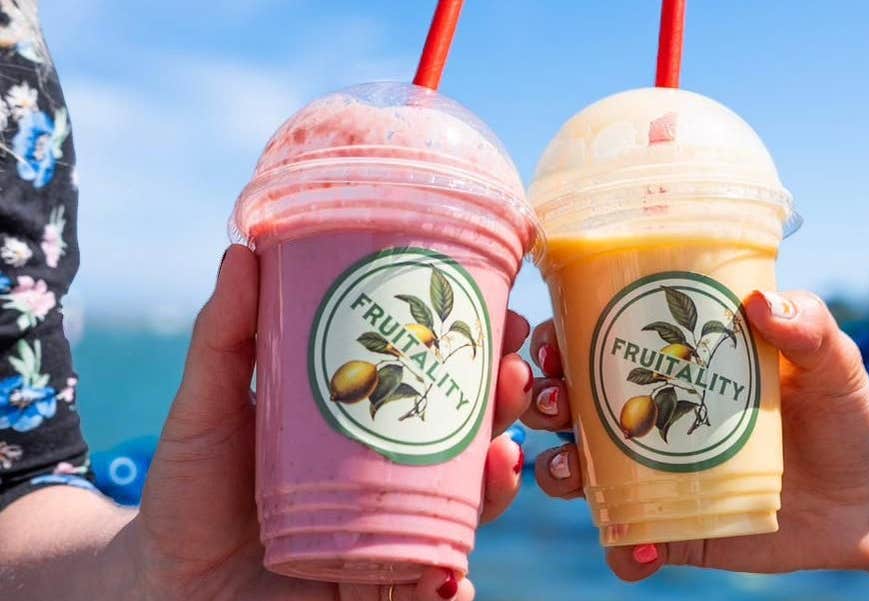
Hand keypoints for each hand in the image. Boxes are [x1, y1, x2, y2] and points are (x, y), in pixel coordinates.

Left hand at [135, 245, 533, 600]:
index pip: (436, 382)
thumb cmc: (189, 493)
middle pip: (468, 437)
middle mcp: (389, 477)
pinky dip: (450, 586)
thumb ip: (225, 336)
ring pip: (467, 507)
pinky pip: (429, 589)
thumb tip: (241, 250)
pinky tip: (453, 575)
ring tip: (503, 453)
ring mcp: (391, 533)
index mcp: (363, 426)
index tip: (504, 315)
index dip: (478, 352)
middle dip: (504, 405)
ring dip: (498, 482)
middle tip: (515, 372)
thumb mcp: (209, 407)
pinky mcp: (380, 590)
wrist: (166, 586)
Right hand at [524, 290, 868, 579]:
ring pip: (582, 473)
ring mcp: (659, 477)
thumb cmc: (847, 415)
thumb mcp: (834, 364)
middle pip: (572, 406)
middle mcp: (654, 419)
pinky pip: (629, 545)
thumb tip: (761, 303)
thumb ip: (808, 328)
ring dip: (561, 471)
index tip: (552, 339)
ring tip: (572, 470)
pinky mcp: (677, 531)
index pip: (600, 343)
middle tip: (552, 402)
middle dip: (542, 403)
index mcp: (675, 367)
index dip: (562, 339)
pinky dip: (622, 550)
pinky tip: (638, 545)